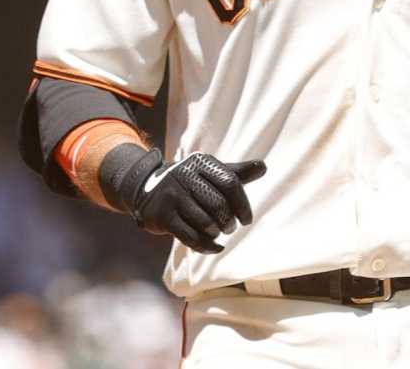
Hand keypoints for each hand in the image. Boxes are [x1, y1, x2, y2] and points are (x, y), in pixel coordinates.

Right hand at [127, 152, 266, 254]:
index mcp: (200, 162)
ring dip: (216, 233)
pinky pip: (190, 237)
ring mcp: (171, 195)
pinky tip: (215, 247)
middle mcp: (183, 174)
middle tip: (229, 227)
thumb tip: (262, 167)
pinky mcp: (161, 215)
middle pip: (219, 204)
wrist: (147, 190)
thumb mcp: (210, 174)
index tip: (246, 220)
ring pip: (205, 222)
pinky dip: (207, 246)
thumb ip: (236, 173)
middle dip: (229, 221)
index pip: (230, 182)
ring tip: (216, 232)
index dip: (243, 204)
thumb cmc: (189, 183)